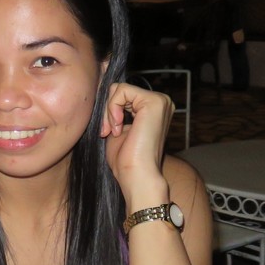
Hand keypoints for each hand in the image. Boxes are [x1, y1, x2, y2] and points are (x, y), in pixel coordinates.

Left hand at [99, 82, 172, 207]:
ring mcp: (160, 101)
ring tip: (113, 132)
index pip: (122, 94)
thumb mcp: (117, 129)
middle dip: (107, 111)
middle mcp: (161, 102)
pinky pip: (121, 91)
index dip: (109, 111)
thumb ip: (115, 111)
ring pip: (119, 89)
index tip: (107, 132)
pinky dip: (112, 109)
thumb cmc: (126, 160)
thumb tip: (103, 94)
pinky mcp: (154, 102)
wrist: (136, 176)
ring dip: (109, 112)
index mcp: (153, 108)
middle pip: (120, 89)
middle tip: (108, 132)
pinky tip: (117, 128)